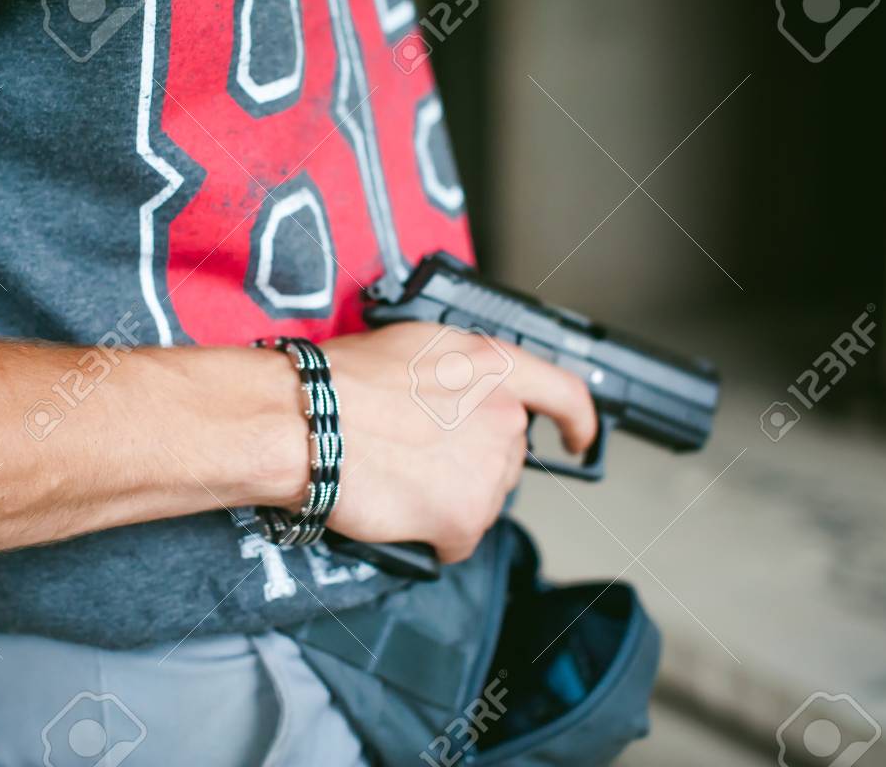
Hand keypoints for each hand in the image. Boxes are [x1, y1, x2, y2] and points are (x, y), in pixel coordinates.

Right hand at [320, 322, 596, 563]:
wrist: (308, 420)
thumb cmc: (339, 380)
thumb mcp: (415, 347)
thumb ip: (458, 371)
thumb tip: (459, 394)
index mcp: (493, 365)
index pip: (564, 394)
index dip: (577, 421)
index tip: (578, 438)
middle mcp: (503, 415)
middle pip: (507, 458)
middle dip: (471, 464)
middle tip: (419, 460)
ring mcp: (489, 469)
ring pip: (482, 500)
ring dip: (448, 498)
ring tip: (396, 478)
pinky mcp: (466, 516)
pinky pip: (458, 539)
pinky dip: (431, 534)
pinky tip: (397, 509)